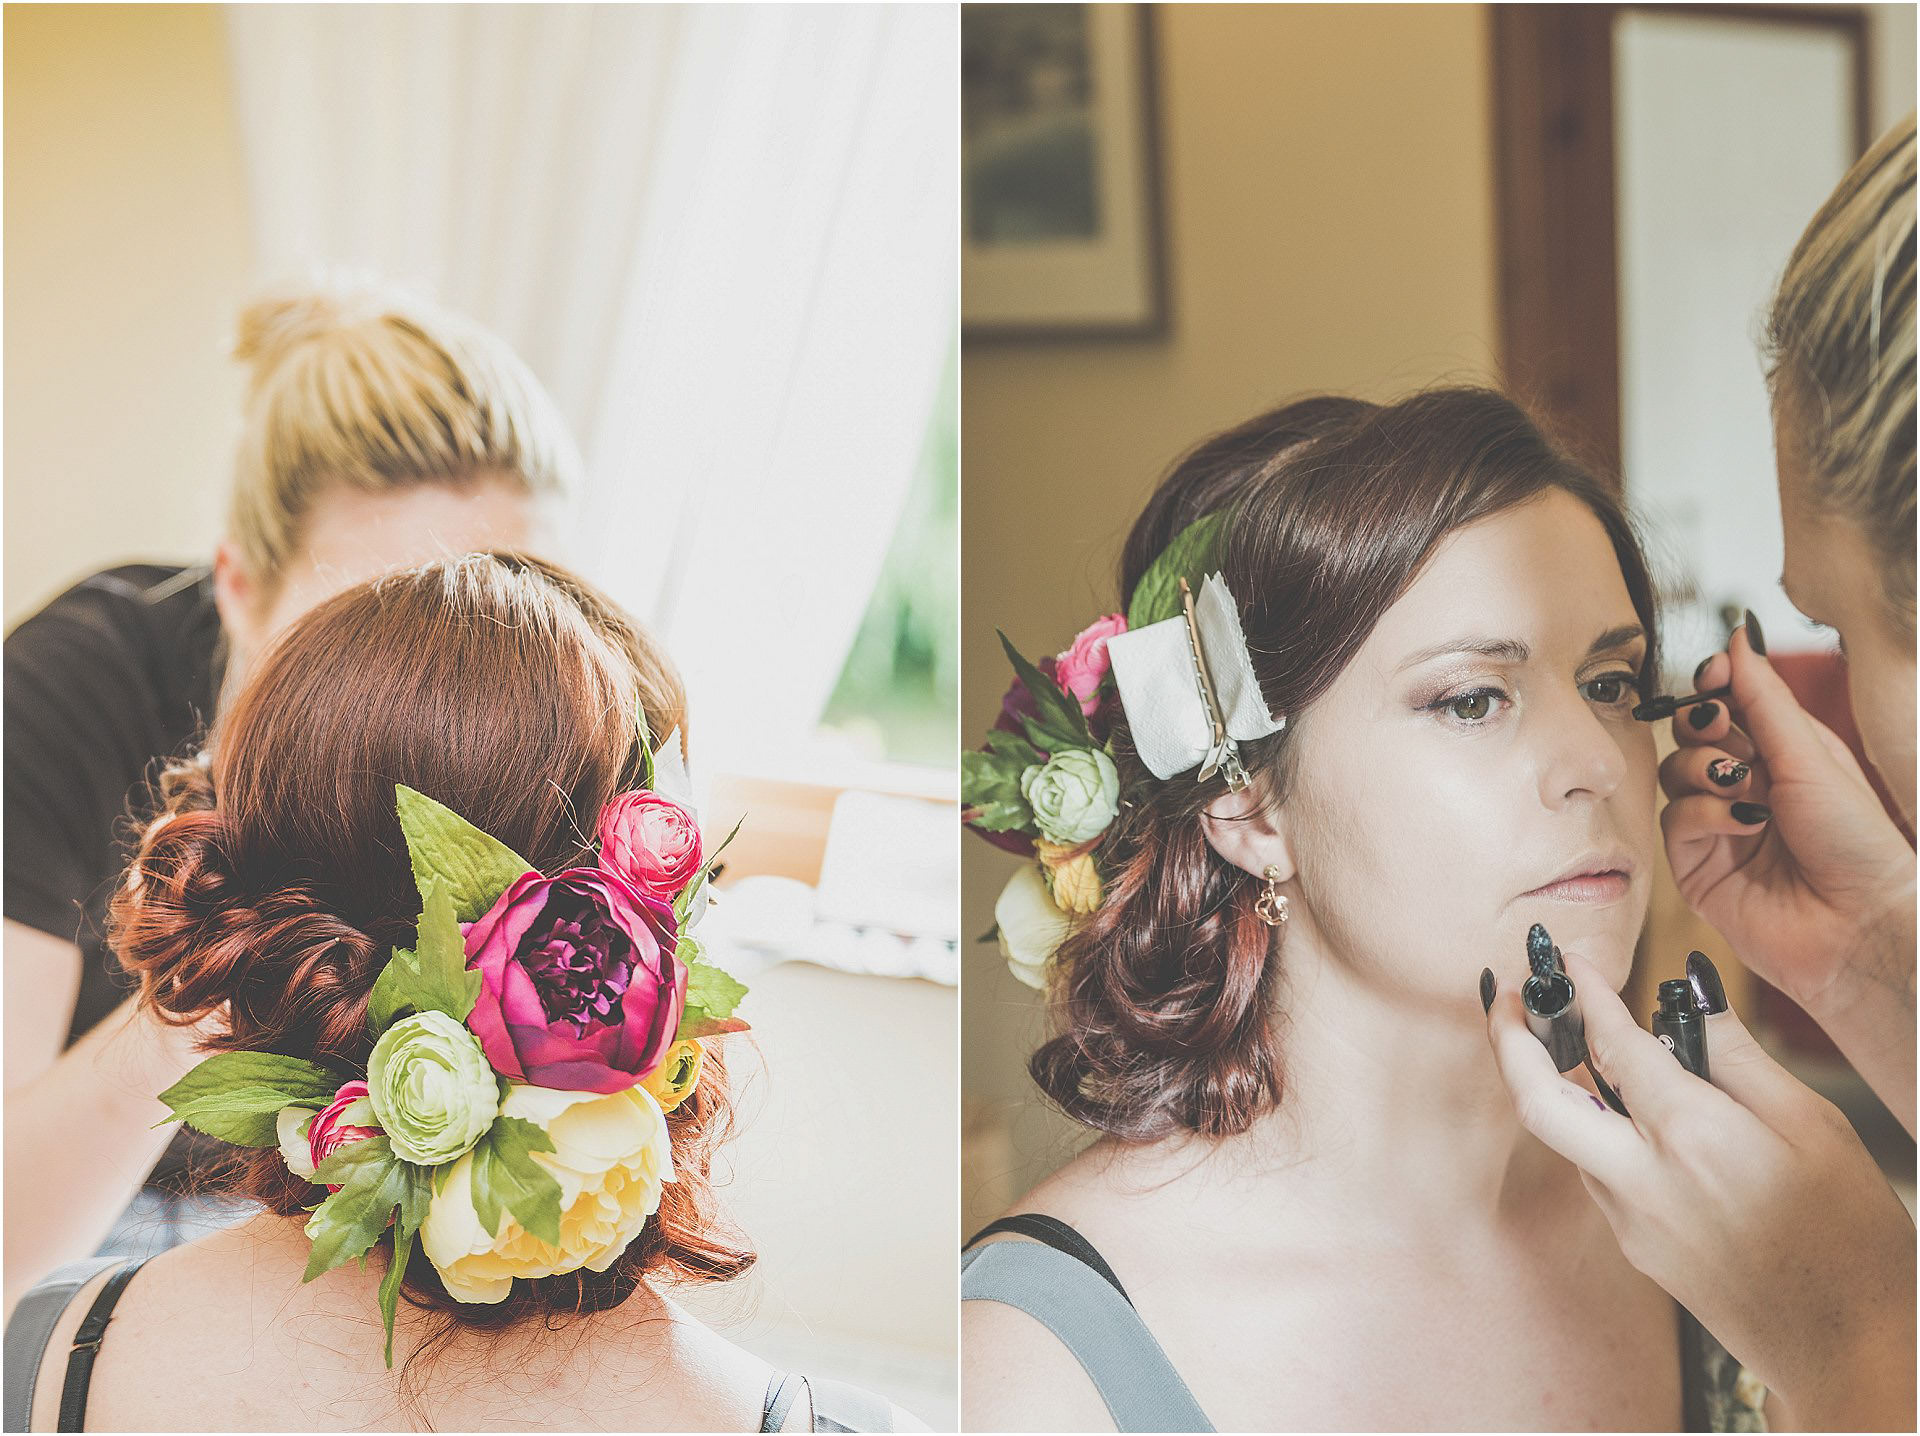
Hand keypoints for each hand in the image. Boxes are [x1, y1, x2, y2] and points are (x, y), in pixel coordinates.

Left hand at [1484, 952, 1914, 1430]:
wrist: (1849, 1350)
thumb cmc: (1850, 1238)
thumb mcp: (1815, 1126)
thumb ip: (1737, 1056)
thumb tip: (1685, 994)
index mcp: (1691, 1138)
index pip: (1613, 1045)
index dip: (1586, 994)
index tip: (1570, 960)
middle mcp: (1642, 1181)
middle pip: (1537, 1100)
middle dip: (1508, 1040)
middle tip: (1509, 995)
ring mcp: (1629, 1223)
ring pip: (1563, 1138)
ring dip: (1549, 1082)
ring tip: (1562, 1036)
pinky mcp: (1635, 1250)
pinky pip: (1596, 1173)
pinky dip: (1593, 1127)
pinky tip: (1621, 1106)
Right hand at [1661, 620, 1913, 1018]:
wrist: (1858, 926)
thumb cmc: (1857, 845)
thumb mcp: (1813, 755)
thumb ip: (1765, 697)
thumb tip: (1739, 638)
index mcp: (1783, 755)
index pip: (1729, 704)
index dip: (1715, 685)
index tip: (1714, 675)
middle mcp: (1747, 786)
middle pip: (1692, 732)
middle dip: (1704, 724)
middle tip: (1725, 727)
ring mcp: (1719, 825)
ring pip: (1675, 772)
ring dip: (1703, 769)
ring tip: (1740, 786)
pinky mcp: (1696, 865)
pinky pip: (1674, 819)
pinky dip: (1703, 814)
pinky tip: (1742, 825)